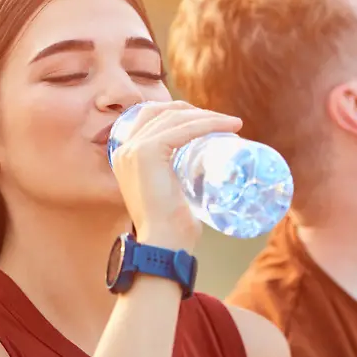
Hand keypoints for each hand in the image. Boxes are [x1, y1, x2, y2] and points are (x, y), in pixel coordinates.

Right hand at [109, 101, 242, 249]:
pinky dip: (208, 125)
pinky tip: (228, 127)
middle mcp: (124, 148)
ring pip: (175, 118)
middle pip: (162, 112)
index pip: (151, 117)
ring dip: (208, 116)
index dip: (181, 112)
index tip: (209, 119)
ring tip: (232, 123)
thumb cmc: (171, 226)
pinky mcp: (147, 152)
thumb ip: (176, 177)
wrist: (163, 245)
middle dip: (195, 111)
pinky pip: (182, 129)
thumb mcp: (170, 191)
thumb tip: (203, 172)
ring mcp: (133, 149)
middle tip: (223, 121)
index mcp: (125, 155)